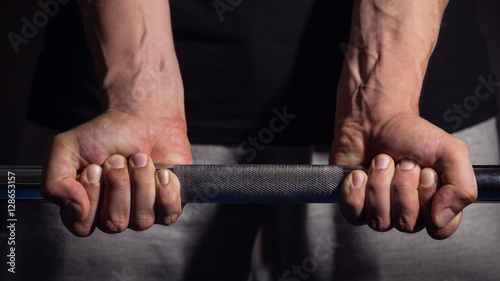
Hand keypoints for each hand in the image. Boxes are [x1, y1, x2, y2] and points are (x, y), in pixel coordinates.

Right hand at [41, 111, 192, 235]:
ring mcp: (142, 213)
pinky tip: (162, 172)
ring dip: (141, 182)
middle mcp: (113, 215)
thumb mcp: (67, 148)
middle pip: (115, 223)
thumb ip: (55, 182)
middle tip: (119, 158)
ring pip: (142, 220)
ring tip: (140, 158)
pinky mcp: (167, 207)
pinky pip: (168, 214)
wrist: (143, 118)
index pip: (83, 225)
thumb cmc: (105, 134)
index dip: (92, 196)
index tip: (95, 167)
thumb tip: (76, 210)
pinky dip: (166, 191)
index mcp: (84, 207)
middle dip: (119, 185)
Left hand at [330, 112, 476, 238]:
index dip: (430, 203)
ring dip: (379, 185)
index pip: (438, 229)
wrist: (374, 119)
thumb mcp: (450, 151)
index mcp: (435, 204)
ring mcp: (381, 211)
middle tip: (404, 162)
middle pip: (406, 223)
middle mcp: (408, 212)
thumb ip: (462, 187)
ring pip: (380, 221)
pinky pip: (355, 215)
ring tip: (382, 160)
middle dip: (402, 186)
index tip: (427, 174)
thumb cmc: (410, 134)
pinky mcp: (355, 205)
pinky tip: (360, 173)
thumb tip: (442, 218)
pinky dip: (356, 191)